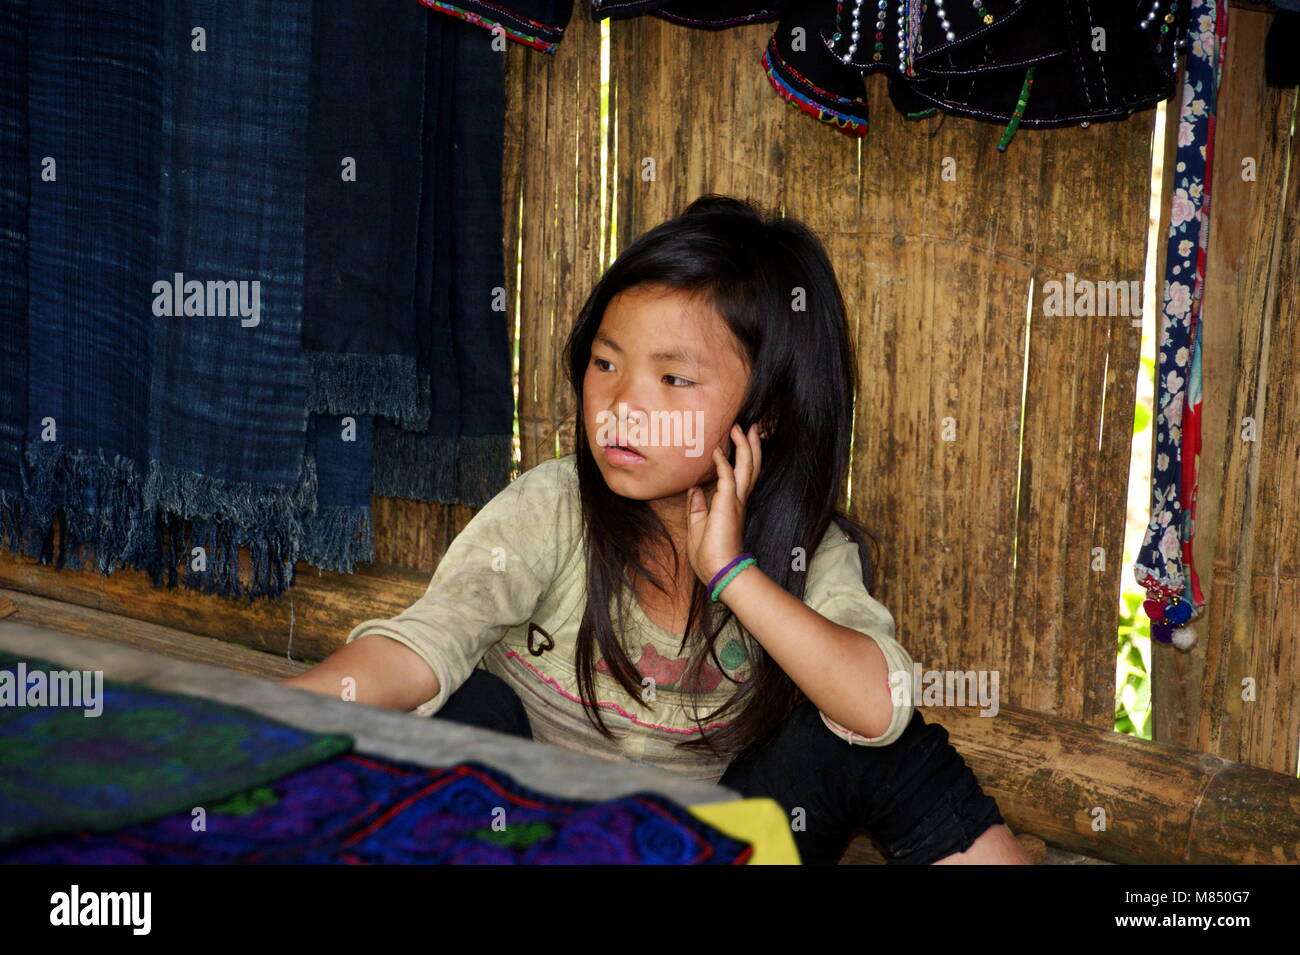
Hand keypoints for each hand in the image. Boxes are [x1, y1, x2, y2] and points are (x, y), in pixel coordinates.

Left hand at [686, 422, 762, 586]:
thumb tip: (693, 490)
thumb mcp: (698, 525)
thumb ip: (697, 506)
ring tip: (741, 428)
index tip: (739, 440)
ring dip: (744, 446)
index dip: (743, 456)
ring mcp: (736, 502)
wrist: (718, 571)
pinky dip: (723, 462)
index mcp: (733, 505)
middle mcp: (739, 500)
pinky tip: (717, 450)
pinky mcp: (728, 504)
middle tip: (751, 426)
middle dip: (751, 445)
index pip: (742, 475)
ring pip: (746, 467)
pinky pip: (727, 477)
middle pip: (751, 466)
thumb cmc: (709, 554)